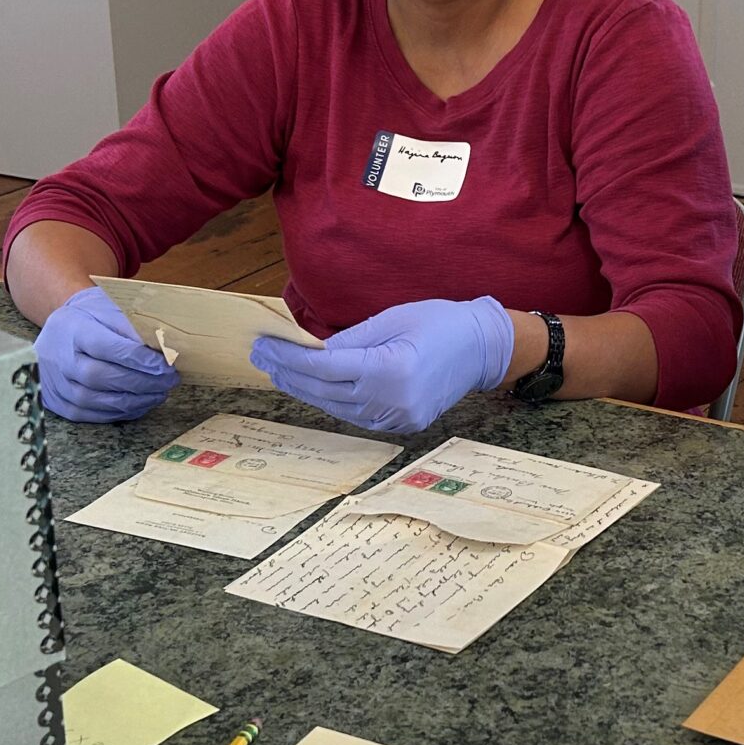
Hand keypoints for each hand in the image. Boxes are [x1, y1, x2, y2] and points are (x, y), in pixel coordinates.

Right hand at [35, 287, 180, 422]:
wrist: (56, 331)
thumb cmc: (89, 317)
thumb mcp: (107, 307)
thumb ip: (130, 326)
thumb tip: (160, 348)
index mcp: (72, 329)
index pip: (106, 347)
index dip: (139, 359)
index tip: (165, 365)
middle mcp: (60, 359)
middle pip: (101, 376)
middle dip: (141, 382)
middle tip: (169, 380)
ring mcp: (57, 384)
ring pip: (97, 400)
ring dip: (135, 401)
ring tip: (160, 393)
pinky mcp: (59, 404)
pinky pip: (92, 415)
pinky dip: (121, 412)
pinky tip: (141, 403)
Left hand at [252, 297, 513, 434]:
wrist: (482, 348)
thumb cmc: (439, 322)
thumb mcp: (392, 319)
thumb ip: (349, 339)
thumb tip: (310, 351)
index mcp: (390, 369)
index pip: (324, 366)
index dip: (289, 358)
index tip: (265, 345)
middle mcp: (392, 400)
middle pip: (324, 390)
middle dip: (288, 373)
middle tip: (261, 357)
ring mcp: (397, 418)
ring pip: (335, 407)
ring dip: (304, 389)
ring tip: (279, 372)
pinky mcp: (401, 425)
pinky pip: (354, 415)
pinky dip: (329, 401)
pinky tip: (312, 387)